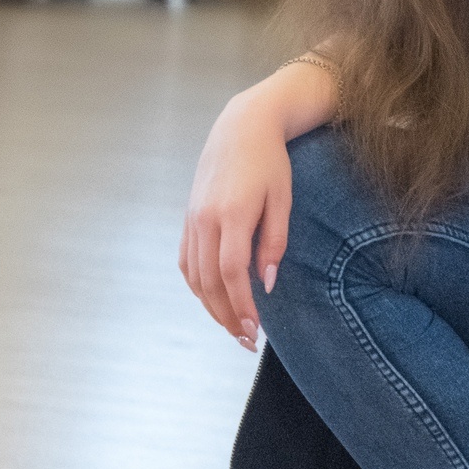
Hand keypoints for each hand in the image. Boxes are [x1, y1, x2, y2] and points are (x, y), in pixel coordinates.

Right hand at [178, 90, 292, 347]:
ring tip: (232, 326)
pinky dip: (197, 285)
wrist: (240, 128)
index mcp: (232, 214)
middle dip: (226, 316)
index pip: (231, 272)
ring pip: (194, 276)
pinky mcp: (187, 218)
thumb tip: (266, 282)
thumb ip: (274, 242)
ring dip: (211, 306)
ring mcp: (192, 219)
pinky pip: (186, 261)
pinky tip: (212, 299)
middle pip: (208, 281)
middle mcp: (205, 219)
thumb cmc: (269, 163)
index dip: (241, 305)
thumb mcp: (282, 200)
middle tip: (246, 340)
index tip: (254, 331)